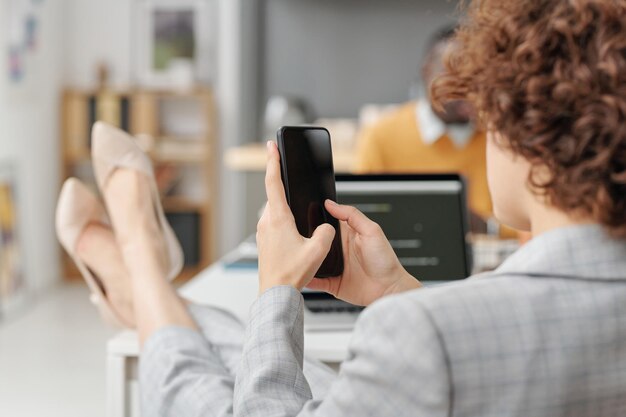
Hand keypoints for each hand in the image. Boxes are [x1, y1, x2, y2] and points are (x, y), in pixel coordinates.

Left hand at [256, 141, 335, 293]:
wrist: (275, 293)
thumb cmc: (291, 274)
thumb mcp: (318, 250)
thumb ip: (326, 232)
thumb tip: (325, 228)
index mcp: (278, 218)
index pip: (273, 182)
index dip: (273, 161)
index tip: (271, 146)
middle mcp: (267, 222)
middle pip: (275, 196)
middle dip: (283, 185)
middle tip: (287, 171)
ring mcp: (263, 233)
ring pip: (275, 211)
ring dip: (285, 207)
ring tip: (298, 213)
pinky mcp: (265, 242)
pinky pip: (274, 224)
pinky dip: (284, 221)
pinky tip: (295, 233)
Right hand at [307, 201, 421, 305]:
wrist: (389, 289)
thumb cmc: (385, 260)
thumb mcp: (371, 231)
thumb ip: (352, 215)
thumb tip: (331, 204)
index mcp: (346, 235)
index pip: (326, 224)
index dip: (314, 220)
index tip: (302, 215)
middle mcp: (338, 250)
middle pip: (316, 243)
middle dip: (305, 240)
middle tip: (296, 237)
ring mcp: (334, 267)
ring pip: (312, 261)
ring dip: (305, 259)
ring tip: (295, 255)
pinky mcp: (331, 283)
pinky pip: (315, 280)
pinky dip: (307, 278)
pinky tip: (302, 275)